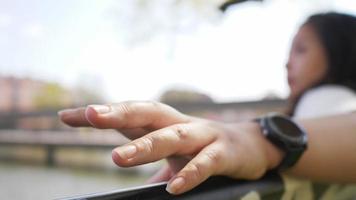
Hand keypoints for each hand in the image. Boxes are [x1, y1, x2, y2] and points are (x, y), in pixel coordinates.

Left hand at [59, 101, 282, 194]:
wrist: (252, 144)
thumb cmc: (206, 148)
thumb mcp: (177, 155)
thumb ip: (155, 168)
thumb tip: (132, 193)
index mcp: (166, 124)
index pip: (129, 115)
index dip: (100, 114)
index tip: (65, 116)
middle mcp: (181, 124)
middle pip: (148, 113)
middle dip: (118, 113)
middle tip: (89, 115)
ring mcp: (204, 136)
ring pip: (173, 136)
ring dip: (145, 146)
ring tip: (118, 158)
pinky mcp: (224, 152)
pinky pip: (205, 163)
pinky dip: (190, 173)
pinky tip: (173, 187)